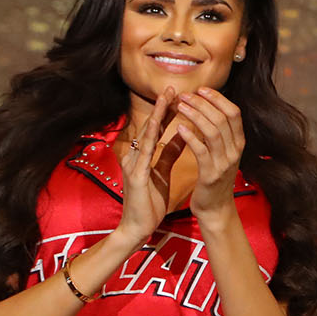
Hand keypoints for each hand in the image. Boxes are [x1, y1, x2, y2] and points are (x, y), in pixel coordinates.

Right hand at [116, 87, 181, 245]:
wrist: (138, 227)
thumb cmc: (149, 201)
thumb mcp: (163, 171)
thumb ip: (170, 153)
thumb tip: (183, 134)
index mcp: (142, 155)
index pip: (156, 129)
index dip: (167, 112)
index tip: (179, 95)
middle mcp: (135, 156)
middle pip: (149, 127)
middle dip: (161, 107)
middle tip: (171, 88)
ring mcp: (133, 164)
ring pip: (145, 134)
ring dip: (155, 115)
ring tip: (165, 98)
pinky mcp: (135, 175)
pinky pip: (144, 153)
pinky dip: (151, 137)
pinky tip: (156, 124)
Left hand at [175, 87, 246, 220]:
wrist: (215, 207)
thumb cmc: (214, 178)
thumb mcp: (222, 153)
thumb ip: (219, 134)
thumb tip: (208, 110)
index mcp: (239, 142)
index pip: (234, 112)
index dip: (218, 98)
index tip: (201, 89)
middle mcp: (235, 150)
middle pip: (222, 118)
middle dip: (203, 103)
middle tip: (185, 95)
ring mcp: (225, 162)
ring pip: (212, 131)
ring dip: (195, 115)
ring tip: (180, 106)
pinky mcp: (211, 174)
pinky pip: (201, 150)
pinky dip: (190, 137)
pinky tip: (178, 128)